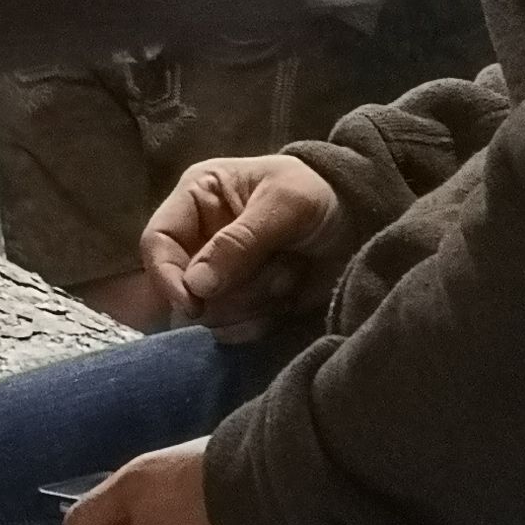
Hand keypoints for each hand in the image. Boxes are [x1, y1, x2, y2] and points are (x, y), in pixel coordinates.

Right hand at [142, 153, 340, 331]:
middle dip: (230, 291)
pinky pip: (232, 329)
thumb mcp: (285, 204)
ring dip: (251, 303)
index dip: (167, 275)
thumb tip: (196, 287)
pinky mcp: (243, 302)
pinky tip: (286, 300)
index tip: (194, 304)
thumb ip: (240, 241)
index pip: (157, 241)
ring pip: (208, 312)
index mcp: (196, 198)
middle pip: (182, 286)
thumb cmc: (322, 195)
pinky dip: (260, 322)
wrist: (367, 220)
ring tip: (288, 277)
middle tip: (277, 274)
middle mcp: (199, 238)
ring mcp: (220, 274)